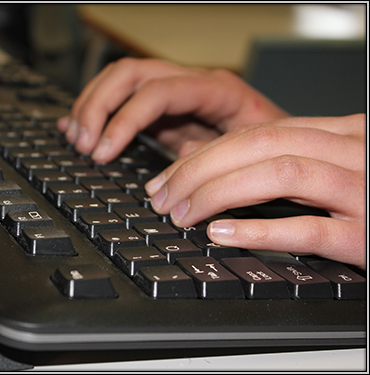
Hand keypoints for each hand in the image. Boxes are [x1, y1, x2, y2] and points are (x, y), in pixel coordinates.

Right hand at [58, 57, 288, 162]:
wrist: (284, 145)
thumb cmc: (273, 149)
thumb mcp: (248, 157)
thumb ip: (210, 161)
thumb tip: (167, 177)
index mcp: (215, 90)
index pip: (157, 91)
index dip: (125, 119)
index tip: (104, 151)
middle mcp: (191, 83)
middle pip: (129, 74)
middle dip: (98, 107)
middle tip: (83, 143)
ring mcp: (175, 93)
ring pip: (119, 80)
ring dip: (91, 106)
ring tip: (75, 137)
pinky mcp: (164, 109)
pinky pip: (121, 98)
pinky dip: (95, 110)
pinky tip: (77, 125)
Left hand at [145, 114, 365, 269]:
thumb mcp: (327, 170)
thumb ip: (276, 161)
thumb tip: (206, 163)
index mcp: (339, 134)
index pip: (257, 133)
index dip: (204, 154)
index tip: (167, 178)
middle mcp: (353, 151)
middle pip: (260, 145)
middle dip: (200, 170)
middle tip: (163, 197)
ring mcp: (364, 192)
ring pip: (281, 174)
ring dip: (220, 192)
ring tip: (182, 213)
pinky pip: (310, 227)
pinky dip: (261, 229)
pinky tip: (222, 233)